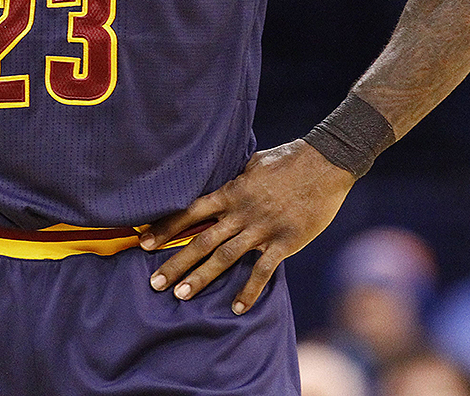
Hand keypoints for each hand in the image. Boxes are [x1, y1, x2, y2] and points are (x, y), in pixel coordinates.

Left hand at [139, 139, 353, 313]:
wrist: (325, 164)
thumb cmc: (289, 159)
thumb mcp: (253, 163)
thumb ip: (236, 180)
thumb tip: (222, 184)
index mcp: (232, 191)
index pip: (191, 211)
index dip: (166, 228)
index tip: (144, 243)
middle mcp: (241, 212)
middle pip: (202, 240)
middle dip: (176, 262)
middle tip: (154, 283)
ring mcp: (262, 228)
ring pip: (225, 257)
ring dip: (202, 277)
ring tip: (181, 296)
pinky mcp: (285, 241)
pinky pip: (263, 270)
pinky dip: (249, 291)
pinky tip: (237, 309)